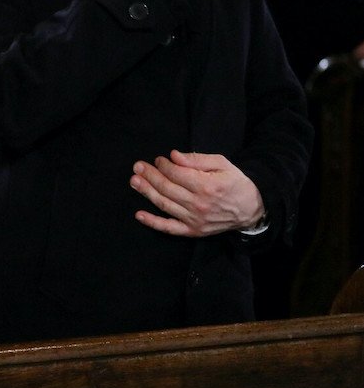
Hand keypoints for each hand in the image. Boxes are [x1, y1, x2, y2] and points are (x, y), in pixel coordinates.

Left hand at [129, 150, 264, 237]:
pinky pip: (169, 228)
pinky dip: (153, 223)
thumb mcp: (222, 164)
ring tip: (134, 181)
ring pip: (164, 205)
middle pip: (167, 188)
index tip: (158, 159)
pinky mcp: (193, 231)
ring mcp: (195, 219)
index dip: (163, 165)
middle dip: (150, 175)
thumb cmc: (236, 183)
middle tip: (137, 166)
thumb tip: (173, 156)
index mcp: (207, 186)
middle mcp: (199, 204)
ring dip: (146, 192)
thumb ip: (197, 160)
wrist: (252, 209)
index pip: (176, 174)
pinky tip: (139, 215)